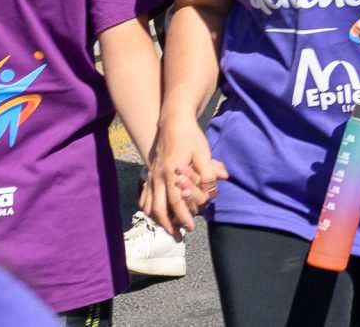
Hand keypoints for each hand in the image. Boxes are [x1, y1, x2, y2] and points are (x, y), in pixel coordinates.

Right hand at [142, 113, 224, 235]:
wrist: (173, 122)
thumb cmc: (190, 137)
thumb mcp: (204, 152)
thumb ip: (210, 172)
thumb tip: (214, 192)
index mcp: (171, 173)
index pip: (176, 202)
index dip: (183, 217)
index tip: (190, 228)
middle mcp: (158, 177)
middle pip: (158, 209)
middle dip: (168, 225)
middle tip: (178, 236)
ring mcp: (151, 176)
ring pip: (149, 205)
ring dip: (158, 219)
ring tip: (169, 229)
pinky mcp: (149, 174)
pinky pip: (145, 197)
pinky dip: (149, 209)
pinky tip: (157, 214)